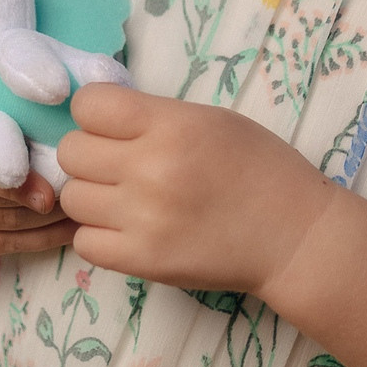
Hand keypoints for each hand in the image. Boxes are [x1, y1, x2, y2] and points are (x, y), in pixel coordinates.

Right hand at [0, 98, 73, 256]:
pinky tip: (71, 228)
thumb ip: (1, 106)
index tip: (54, 189)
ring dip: (47, 220)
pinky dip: (40, 238)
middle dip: (43, 200)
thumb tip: (56, 107)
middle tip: (87, 194)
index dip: (16, 181)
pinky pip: (0, 246)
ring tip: (87, 208)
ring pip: (0, 226)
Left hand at [55, 85, 338, 293]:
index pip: (88, 105)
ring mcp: (143, 219)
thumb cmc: (260, 169)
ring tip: (123, 200)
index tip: (112, 126)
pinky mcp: (143, 261)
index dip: (94, 113)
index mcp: (171, 126)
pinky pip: (85, 243)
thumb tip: (100, 116)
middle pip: (72, 153)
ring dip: (92, 197)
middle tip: (117, 166)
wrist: (294, 236)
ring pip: (72, 199)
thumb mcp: (211, 120)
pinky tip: (127, 230)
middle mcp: (151, 169)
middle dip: (89, 155)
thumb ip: (154, 116)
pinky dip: (100, 236)